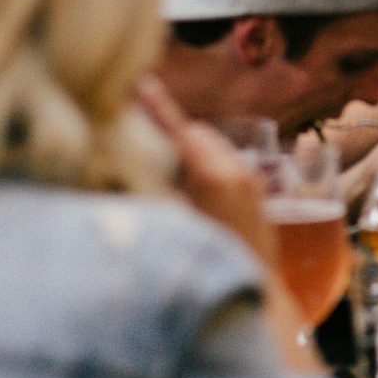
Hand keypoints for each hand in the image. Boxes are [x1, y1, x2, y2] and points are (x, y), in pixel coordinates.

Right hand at [135, 76, 273, 260]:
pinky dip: (208, 163)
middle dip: (172, 131)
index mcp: (212, 176)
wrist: (256, 294)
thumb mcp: (171, 225)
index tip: (139, 83)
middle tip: (144, 136)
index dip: (156, 106)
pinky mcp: (258, 192)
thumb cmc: (206, 264)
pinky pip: (228, 163)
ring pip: (214, 146)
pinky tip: (193, 186)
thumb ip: (148, 192)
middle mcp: (236, 170)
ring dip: (191, 148)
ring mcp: (251, 180)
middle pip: (197, 133)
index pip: (179, 129)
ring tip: (168, 167)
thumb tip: (120, 168)